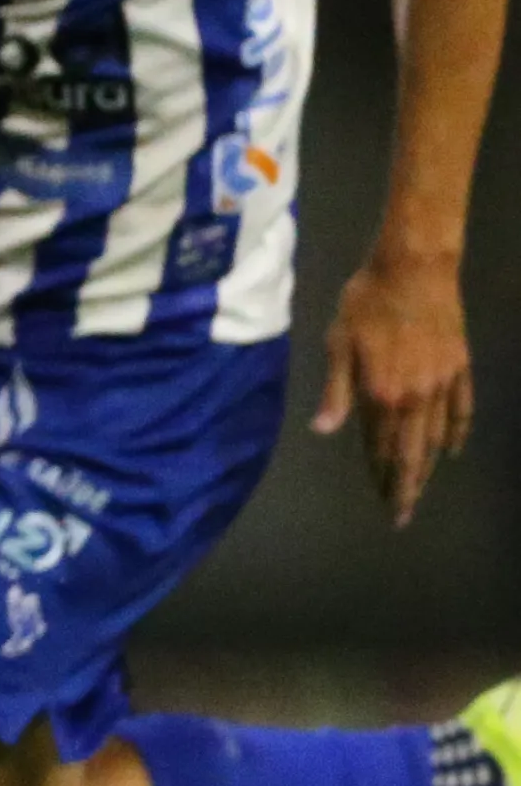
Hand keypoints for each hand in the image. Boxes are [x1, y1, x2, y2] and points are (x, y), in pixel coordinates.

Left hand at [316, 249, 474, 526]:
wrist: (414, 270)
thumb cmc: (366, 303)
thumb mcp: (338, 344)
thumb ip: (336, 391)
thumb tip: (324, 431)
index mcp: (382, 394)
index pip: (381, 447)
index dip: (380, 476)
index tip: (381, 502)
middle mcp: (416, 397)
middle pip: (413, 452)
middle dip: (407, 486)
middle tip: (403, 516)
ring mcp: (443, 384)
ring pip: (438, 437)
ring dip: (428, 466)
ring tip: (421, 488)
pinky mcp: (460, 367)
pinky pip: (461, 410)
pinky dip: (457, 433)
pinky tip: (452, 450)